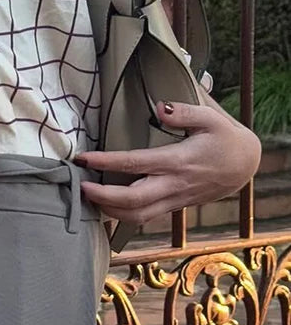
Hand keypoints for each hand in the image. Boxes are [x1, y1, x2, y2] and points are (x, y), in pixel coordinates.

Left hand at [75, 100, 261, 226]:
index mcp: (178, 161)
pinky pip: (145, 217)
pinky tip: (106, 207)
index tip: (84, 158)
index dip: (106, 162)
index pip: (135, 164)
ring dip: (109, 211)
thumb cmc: (225, 139)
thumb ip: (185, 112)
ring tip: (87, 197)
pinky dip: (122, 216)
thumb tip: (160, 107)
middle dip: (102, 197)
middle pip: (132, 201)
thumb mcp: (211, 118)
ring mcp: (174, 200)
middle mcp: (173, 185)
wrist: (245, 165)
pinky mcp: (174, 206)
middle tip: (79, 186)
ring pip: (137, 216)